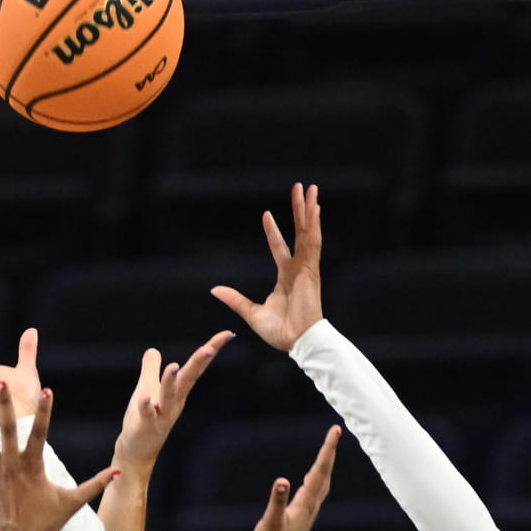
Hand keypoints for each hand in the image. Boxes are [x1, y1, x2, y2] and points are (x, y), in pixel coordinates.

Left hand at [0, 386, 116, 530]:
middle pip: (4, 430)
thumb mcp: (73, 502)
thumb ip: (96, 484)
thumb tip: (118, 472)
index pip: (41, 433)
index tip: (47, 391)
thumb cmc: (47, 523)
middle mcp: (10, 466)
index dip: (45, 411)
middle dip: (2, 405)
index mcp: (33, 466)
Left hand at [118, 332, 232, 471]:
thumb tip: (153, 350)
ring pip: (169, 396)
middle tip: (210, 348)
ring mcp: (161, 415)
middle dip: (199, 364)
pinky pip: (147, 414)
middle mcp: (174, 402)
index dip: (211, 350)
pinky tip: (145, 398)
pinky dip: (147, 406)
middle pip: (189, 379)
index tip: (227, 334)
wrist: (136, 451)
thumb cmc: (144, 420)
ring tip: (174, 366)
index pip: (196, 368)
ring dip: (171, 382)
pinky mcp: (146, 426)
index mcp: (177, 391)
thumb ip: (151, 370)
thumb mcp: (147, 389)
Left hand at [213, 182, 324, 351]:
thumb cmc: (280, 332)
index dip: (273, 231)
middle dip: (299, 210)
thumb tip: (215, 289)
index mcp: (286, 277)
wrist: (297, 341)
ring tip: (310, 189)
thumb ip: (235, 299)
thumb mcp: (251, 312)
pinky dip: (314, 225)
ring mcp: (306, 268)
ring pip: (308, 232)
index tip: (265, 215)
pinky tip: (315, 209)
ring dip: (308, 210)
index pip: (279, 248)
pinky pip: (313, 243)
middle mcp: (298, 268)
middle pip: (299, 233)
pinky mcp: (312, 270)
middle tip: (301, 189)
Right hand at [248, 426, 338, 530]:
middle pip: (324, 474)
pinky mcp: (302, 517)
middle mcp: (310, 506)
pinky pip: (315, 491)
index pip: (318, 471)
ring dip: (326, 464)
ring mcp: (307, 512)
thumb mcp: (269, 522)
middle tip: (335, 431)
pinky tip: (314, 477)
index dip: (327, 449)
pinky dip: (318, 477)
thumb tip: (282, 481)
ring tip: (329, 448)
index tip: (335, 430)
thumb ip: (276, 502)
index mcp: (304, 504)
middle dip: (329, 452)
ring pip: (322, 482)